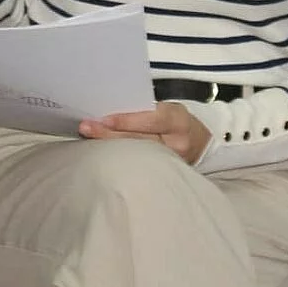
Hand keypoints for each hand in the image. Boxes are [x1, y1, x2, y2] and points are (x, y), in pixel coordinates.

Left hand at [77, 101, 210, 164]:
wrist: (201, 146)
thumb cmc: (178, 123)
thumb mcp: (169, 110)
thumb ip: (146, 111)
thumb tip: (111, 110)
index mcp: (179, 121)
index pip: (152, 119)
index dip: (127, 120)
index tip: (103, 118)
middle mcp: (177, 144)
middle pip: (139, 140)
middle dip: (110, 134)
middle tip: (86, 127)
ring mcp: (171, 164)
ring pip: (136, 156)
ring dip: (110, 147)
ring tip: (89, 139)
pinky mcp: (163, 176)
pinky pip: (137, 168)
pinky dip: (118, 160)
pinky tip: (102, 155)